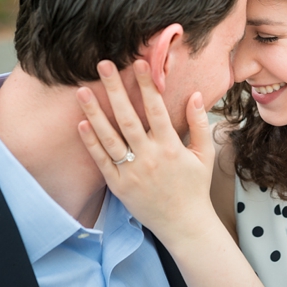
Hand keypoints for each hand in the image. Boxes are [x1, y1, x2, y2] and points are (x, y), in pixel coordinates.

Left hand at [75, 59, 215, 244]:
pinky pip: (102, 161)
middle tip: (102, 65)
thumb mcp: (204, 154)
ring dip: (95, 113)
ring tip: (82, 91)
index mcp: (170, 146)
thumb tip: (194, 94)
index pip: (156, 109)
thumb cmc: (194, 188)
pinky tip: (82, 124)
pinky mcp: (119, 186)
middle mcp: (149, 157)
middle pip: (128, 117)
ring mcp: (132, 172)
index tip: (138, 62)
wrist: (184, 225)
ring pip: (109, 137)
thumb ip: (199, 123)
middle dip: (115, 89)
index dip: (146, 84)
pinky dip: (91, 143)